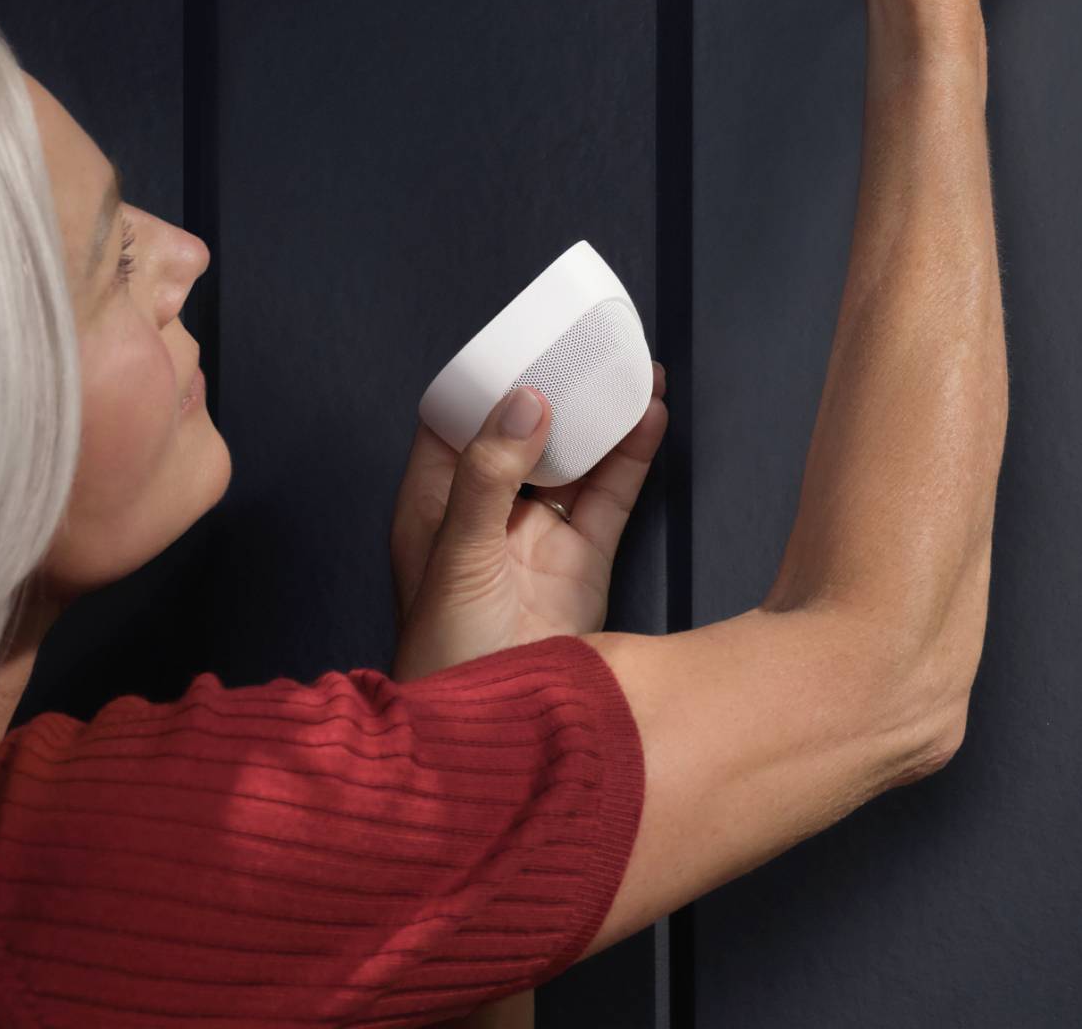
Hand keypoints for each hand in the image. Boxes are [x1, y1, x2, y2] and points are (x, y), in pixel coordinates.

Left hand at [388, 363, 668, 682]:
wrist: (498, 745)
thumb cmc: (447, 657)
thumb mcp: (459, 559)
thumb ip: (489, 476)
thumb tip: (527, 401)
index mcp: (433, 503)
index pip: (454, 419)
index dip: (486, 377)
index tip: (521, 336)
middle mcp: (485, 512)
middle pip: (522, 430)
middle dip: (555, 387)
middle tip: (588, 342)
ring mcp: (537, 536)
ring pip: (572, 458)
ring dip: (599, 415)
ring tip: (630, 366)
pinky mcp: (583, 561)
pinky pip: (609, 495)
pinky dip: (630, 455)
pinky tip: (648, 416)